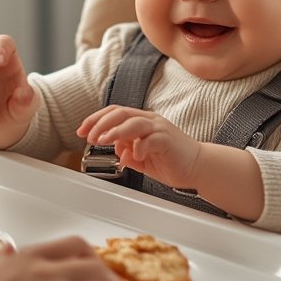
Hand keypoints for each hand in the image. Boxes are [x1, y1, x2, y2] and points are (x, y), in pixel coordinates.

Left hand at [78, 105, 201, 188]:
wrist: (198, 167)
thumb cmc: (172, 161)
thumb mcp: (142, 158)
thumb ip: (128, 152)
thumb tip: (116, 150)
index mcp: (142, 121)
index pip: (115, 113)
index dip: (96, 119)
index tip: (81, 131)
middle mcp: (150, 120)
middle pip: (120, 113)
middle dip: (100, 123)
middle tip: (89, 136)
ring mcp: (159, 128)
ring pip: (133, 122)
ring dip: (114, 131)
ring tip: (102, 140)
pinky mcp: (168, 140)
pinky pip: (150, 139)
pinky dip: (139, 146)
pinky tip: (133, 155)